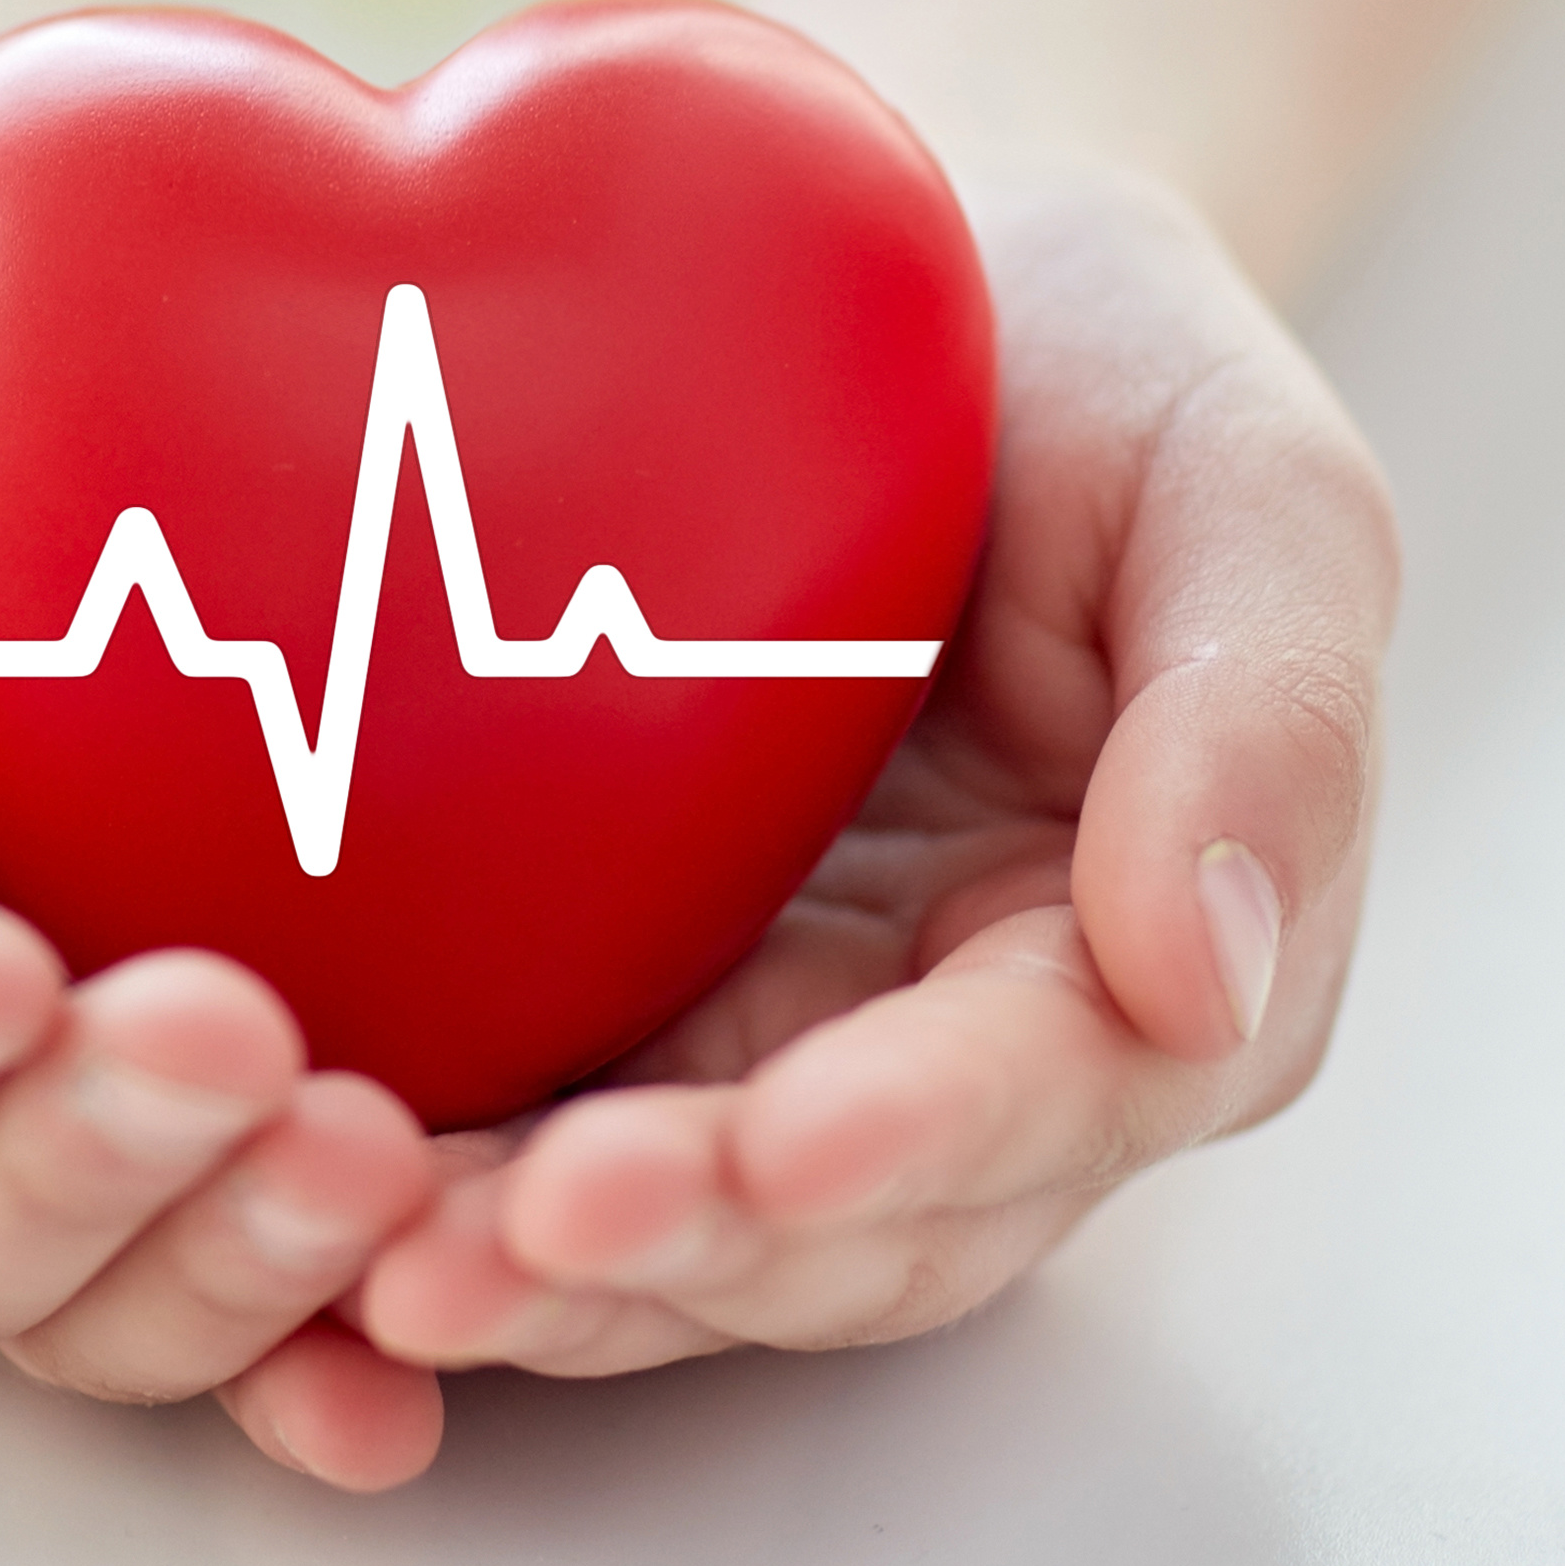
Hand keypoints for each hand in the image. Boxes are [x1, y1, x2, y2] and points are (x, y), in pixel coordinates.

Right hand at [0, 168, 447, 1491]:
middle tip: (225, 1038)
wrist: (8, 318)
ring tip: (368, 1151)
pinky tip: (408, 1373)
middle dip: (72, 1165)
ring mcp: (49, 1124)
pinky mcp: (232, 1115)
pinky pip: (277, 1291)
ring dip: (230, 1263)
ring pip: (105, 1296)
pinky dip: (338, 1348)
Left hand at [334, 163, 1398, 1388]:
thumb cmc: (1087, 365)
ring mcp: (758, 1049)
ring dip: (535, 1281)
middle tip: (509, 1243)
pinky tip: (296, 1202)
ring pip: (669, 1241)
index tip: (786, 1141)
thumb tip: (1208, 977)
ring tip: (383, 1274)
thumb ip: (1269, 713)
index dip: (920, 1137)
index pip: (1041, 1098)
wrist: (868, 284)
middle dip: (685, 1253)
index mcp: (1133, 965)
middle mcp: (945, 1059)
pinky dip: (420, 1199)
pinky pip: (511, 1145)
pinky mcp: (594, 1009)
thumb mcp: (1239, 480)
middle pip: (835, 1234)